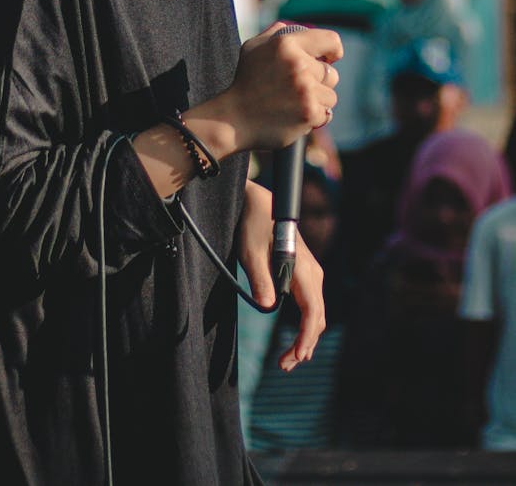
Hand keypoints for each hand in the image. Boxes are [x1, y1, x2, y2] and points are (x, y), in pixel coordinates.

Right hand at [225, 21, 341, 152]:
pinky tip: (295, 115)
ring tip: (293, 103)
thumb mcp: (253, 48)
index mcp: (286, 44)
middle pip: (331, 73)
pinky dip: (314, 117)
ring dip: (317, 100)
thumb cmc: (245, 82)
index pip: (331, 41)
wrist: (234, 120)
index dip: (333, 51)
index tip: (329, 59)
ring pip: (330, 95)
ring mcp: (305, 90)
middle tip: (297, 88)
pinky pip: (326, 113)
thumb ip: (276, 33)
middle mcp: (298, 64)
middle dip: (318, 81)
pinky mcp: (309, 112)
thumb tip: (295, 28)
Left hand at [238, 179, 325, 371]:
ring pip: (315, 314)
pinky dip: (304, 326)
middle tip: (285, 366)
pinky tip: (295, 340)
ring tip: (288, 360)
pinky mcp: (303, 274)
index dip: (305, 338)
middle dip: (304, 344)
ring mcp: (310, 274)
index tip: (295, 358)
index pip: (312, 312)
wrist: (259, 202)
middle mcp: (313, 274)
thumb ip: (260, 279)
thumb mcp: (251, 251)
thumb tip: (267, 307)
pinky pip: (309, 306)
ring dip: (305, 338)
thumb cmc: (254, 224)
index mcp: (304, 269)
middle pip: (317, 318)